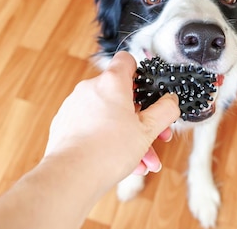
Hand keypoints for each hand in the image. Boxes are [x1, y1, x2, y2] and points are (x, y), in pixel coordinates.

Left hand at [43, 52, 179, 187]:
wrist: (71, 175)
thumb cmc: (108, 151)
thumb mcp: (148, 130)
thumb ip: (165, 111)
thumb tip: (171, 100)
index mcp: (111, 83)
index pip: (126, 61)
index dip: (140, 73)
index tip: (148, 91)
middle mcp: (90, 89)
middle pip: (121, 96)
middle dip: (141, 119)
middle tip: (155, 136)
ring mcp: (75, 106)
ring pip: (109, 116)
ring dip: (128, 136)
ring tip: (143, 161)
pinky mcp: (65, 125)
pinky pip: (93, 128)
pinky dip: (108, 141)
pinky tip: (124, 163)